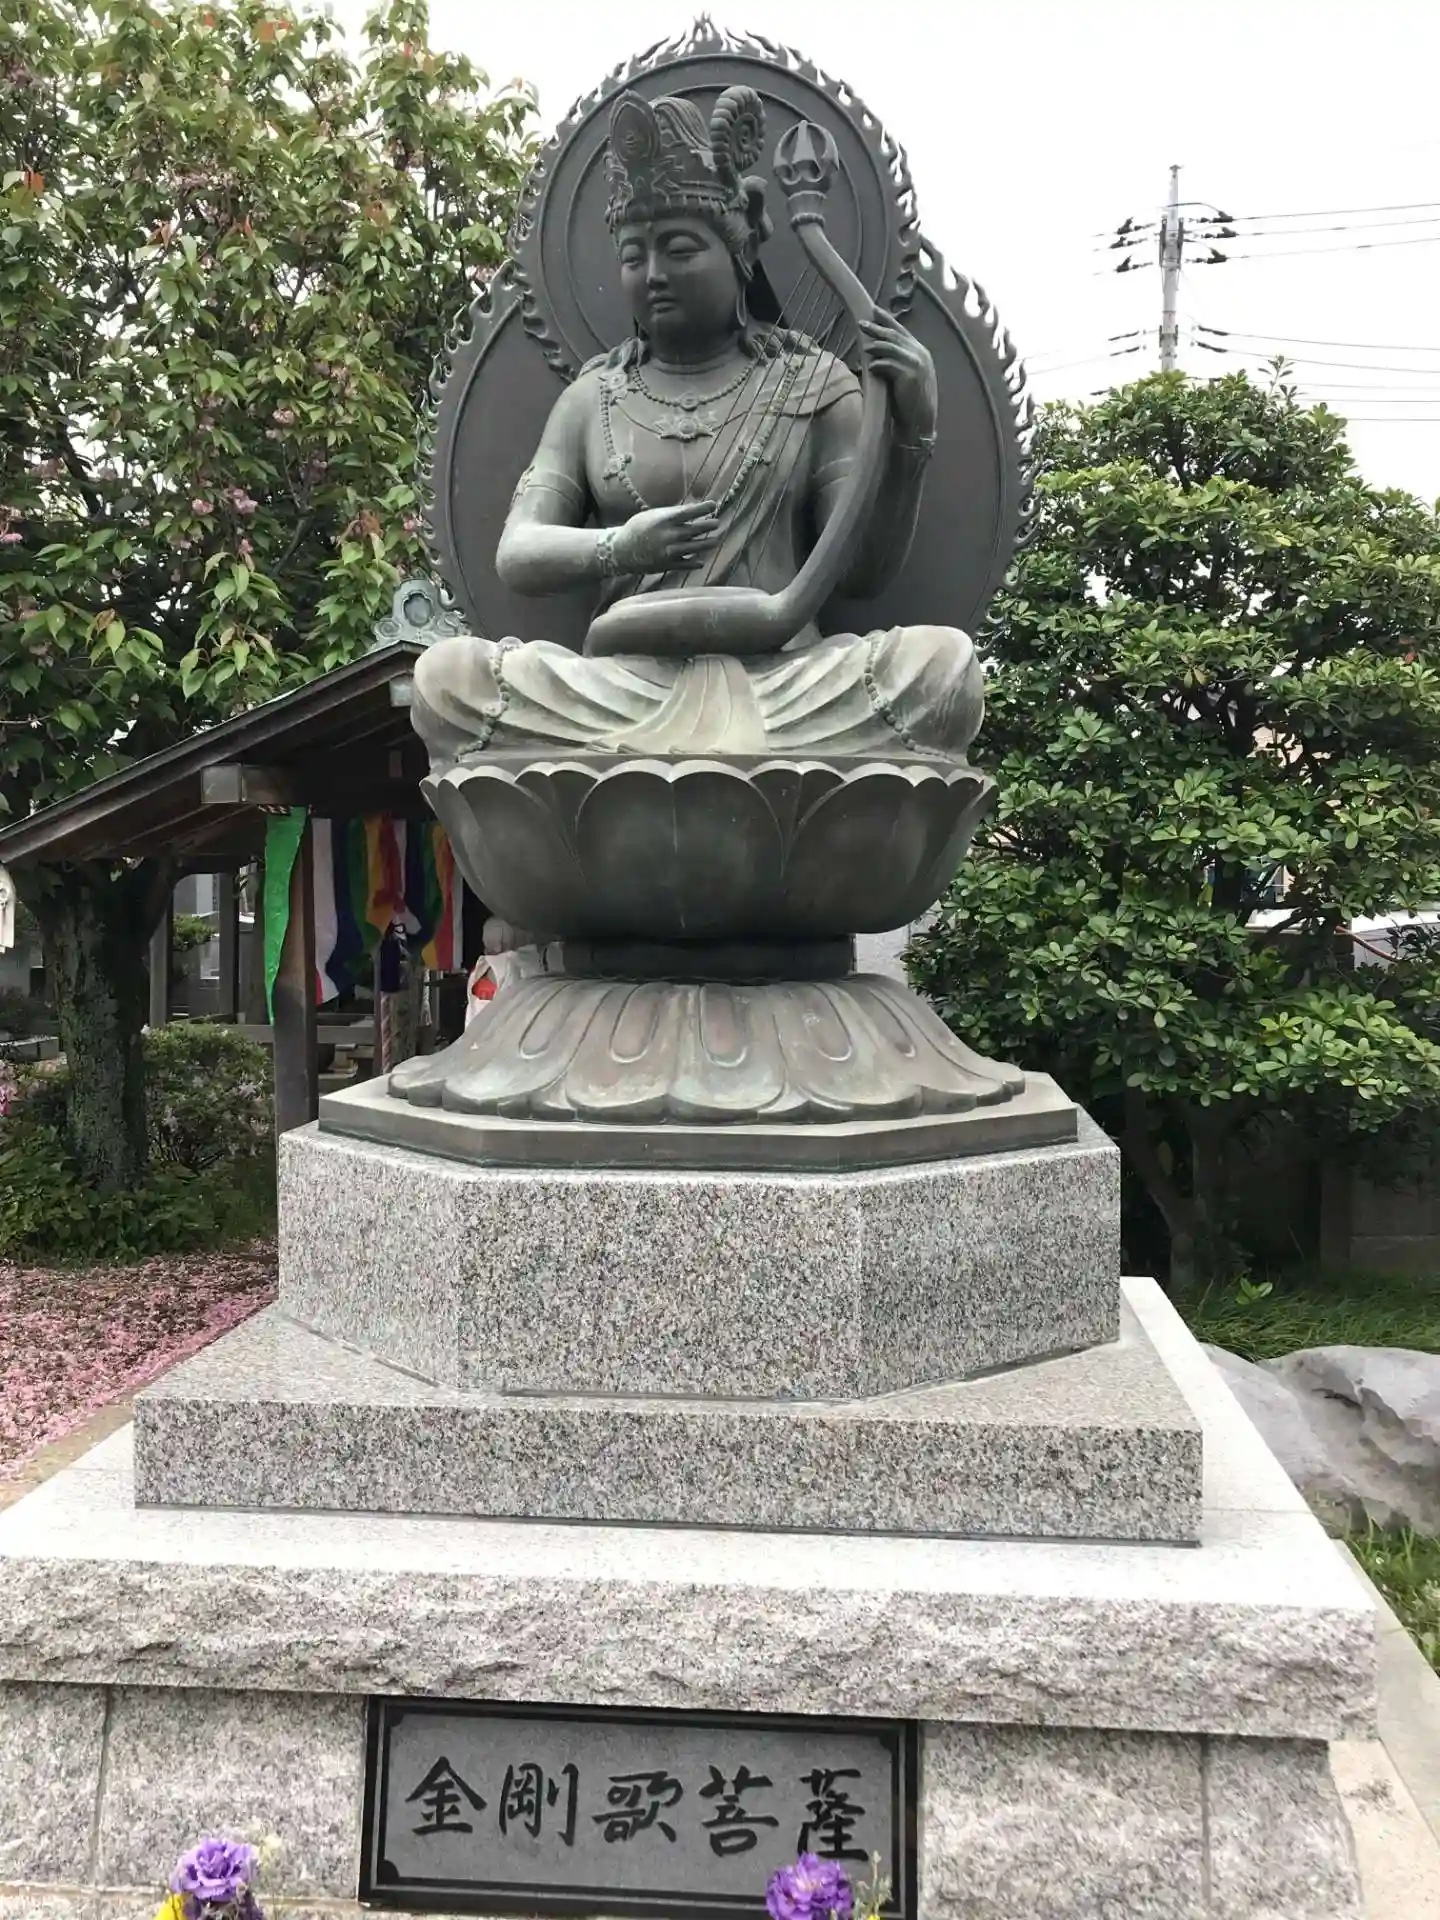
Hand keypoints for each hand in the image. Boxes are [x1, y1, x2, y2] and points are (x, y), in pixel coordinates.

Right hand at [609, 500, 722, 573]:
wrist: (621, 550)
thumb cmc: (637, 528)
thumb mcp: (652, 516)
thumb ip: (671, 515)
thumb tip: (692, 511)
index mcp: (664, 520)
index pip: (689, 512)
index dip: (703, 509)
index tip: (713, 505)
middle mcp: (669, 535)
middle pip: (695, 530)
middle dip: (708, 526)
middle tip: (718, 523)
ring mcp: (669, 552)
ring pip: (695, 548)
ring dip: (708, 543)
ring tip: (715, 540)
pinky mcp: (668, 565)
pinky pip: (686, 564)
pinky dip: (695, 562)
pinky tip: (701, 560)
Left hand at [859, 309, 937, 444]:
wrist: (920, 422)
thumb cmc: (910, 402)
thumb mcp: (907, 376)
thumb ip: (899, 361)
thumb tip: (877, 352)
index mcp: (920, 352)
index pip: (902, 331)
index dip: (887, 320)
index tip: (874, 311)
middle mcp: (920, 354)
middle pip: (894, 335)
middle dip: (877, 328)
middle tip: (861, 323)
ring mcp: (916, 364)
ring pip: (891, 347)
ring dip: (875, 345)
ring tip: (864, 345)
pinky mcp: (909, 375)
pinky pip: (888, 364)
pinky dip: (878, 364)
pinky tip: (870, 367)